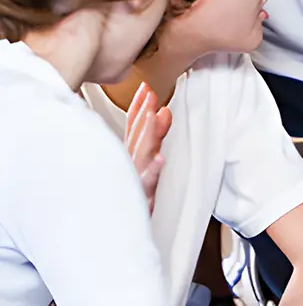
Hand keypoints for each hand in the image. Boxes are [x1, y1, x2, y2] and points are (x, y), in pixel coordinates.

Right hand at [126, 81, 171, 212]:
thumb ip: (151, 139)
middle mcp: (127, 169)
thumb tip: (164, 111)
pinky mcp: (137, 202)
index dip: (138, 108)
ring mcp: (131, 184)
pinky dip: (151, 172)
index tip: (146, 88)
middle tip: (150, 94)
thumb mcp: (139, 170)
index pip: (133, 130)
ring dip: (149, 135)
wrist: (110, 241)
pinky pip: (145, 186)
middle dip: (143, 115)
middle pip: (137, 138)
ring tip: (157, 115)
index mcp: (127, 160)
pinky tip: (159, 159)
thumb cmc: (125, 203)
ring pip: (141, 156)